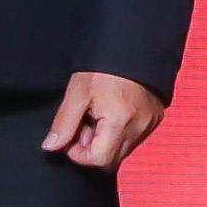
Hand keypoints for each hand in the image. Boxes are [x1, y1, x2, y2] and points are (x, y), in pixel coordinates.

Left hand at [42, 71, 166, 170]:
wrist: (136, 45)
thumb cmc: (105, 66)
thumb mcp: (77, 92)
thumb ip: (64, 123)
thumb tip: (51, 146)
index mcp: (119, 122)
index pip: (98, 160)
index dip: (78, 153)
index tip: (72, 134)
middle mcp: (139, 128)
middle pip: (111, 160)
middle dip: (92, 148)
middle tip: (85, 123)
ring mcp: (150, 124)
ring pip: (123, 150)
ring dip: (106, 141)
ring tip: (99, 115)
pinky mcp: (155, 118)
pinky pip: (134, 138)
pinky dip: (120, 133)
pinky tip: (113, 113)